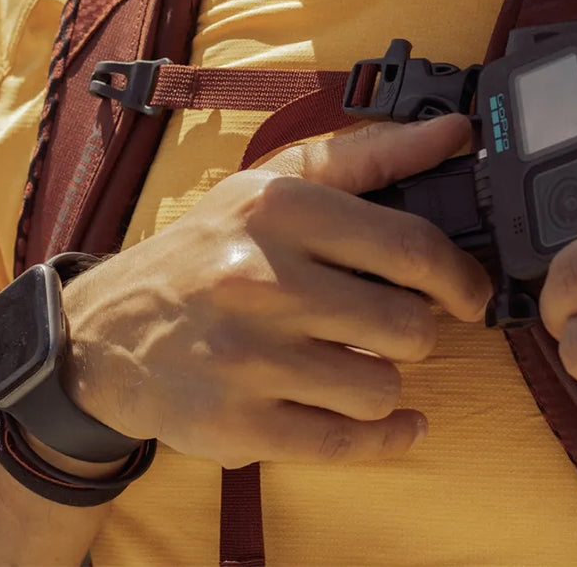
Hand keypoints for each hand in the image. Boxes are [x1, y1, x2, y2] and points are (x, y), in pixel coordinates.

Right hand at [60, 114, 491, 468]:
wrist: (108, 331)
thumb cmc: (210, 249)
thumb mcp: (277, 184)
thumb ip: (373, 157)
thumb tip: (455, 133)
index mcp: (279, 209)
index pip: (412, 247)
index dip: (460, 276)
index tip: (468, 292)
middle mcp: (262, 280)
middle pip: (408, 325)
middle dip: (416, 329)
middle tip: (396, 322)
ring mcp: (247, 357)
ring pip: (382, 386)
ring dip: (386, 377)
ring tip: (359, 358)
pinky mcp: (237, 425)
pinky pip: (347, 442)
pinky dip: (386, 436)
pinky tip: (394, 420)